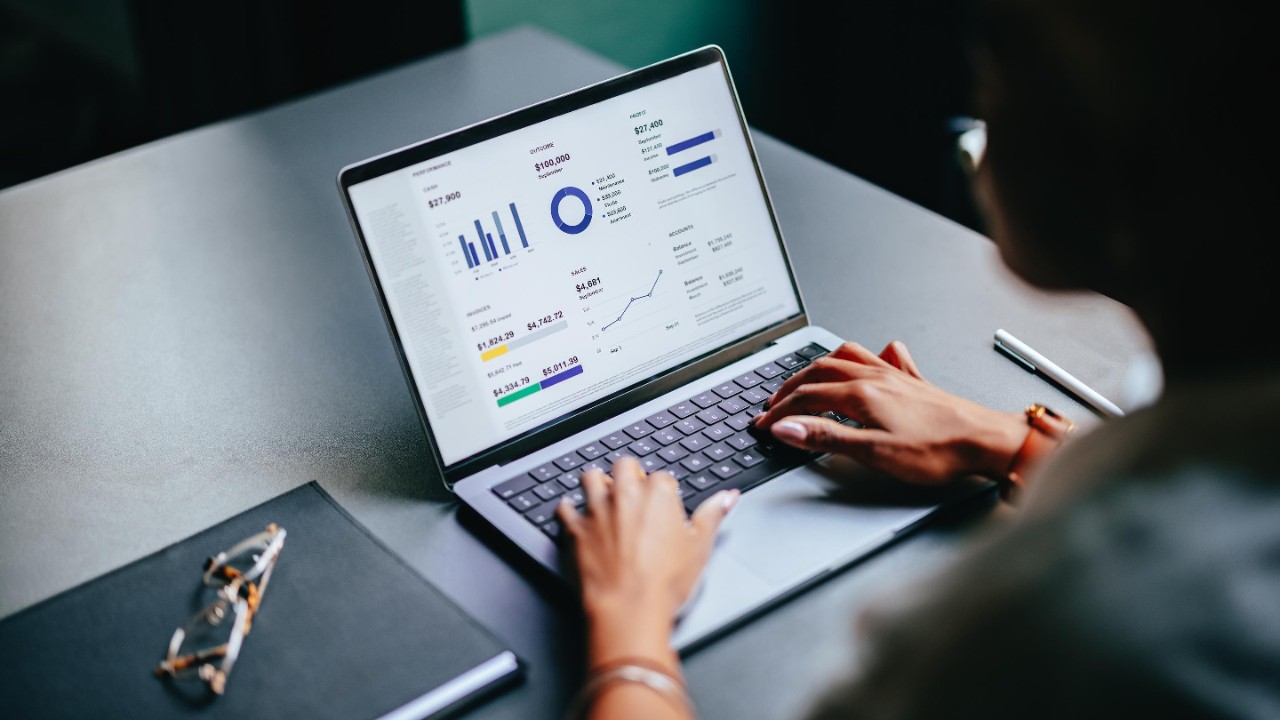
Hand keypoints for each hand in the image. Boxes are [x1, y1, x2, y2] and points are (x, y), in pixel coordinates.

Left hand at [556, 457, 737, 669]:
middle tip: (636, 496)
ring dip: (598, 483)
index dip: (664, 492)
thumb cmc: (665, 581)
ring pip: (591, 477)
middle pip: (624, 466)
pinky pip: (565, 508)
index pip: (661, 477)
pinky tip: (574, 512)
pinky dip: (569, 509)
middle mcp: (625, 494)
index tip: (665, 507)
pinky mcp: (577, 529)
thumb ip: (713, 515)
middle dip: (629, 475)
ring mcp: (598, 510)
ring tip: (606, 496)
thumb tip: (728, 497)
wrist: (630, 608)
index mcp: (658, 493)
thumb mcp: (701, 546)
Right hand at [752, 340, 1026, 484]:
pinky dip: (867, 356)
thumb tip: (786, 428)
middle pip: (819, 372)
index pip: (805, 398)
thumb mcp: (874, 452)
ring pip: (846, 358)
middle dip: (790, 387)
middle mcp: (875, 378)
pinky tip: (871, 359)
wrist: (984, 441)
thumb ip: (826, 438)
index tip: (763, 425)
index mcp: (861, 394)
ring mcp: (894, 376)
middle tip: (773, 403)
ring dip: (819, 365)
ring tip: (805, 377)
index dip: (779, 412)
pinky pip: (883, 357)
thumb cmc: (938, 450)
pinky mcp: (913, 382)